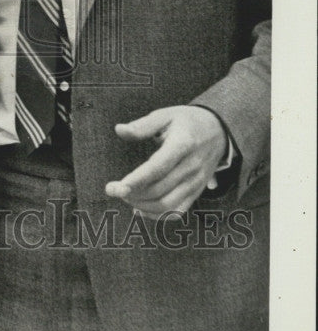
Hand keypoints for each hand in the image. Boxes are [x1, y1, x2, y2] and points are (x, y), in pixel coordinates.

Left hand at [104, 106, 227, 218]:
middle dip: (132, 194)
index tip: (116, 187)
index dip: (136, 180)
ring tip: (125, 196)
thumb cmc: (187, 121)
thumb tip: (119, 130)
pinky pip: (177, 211)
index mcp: (183, 144)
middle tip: (112, 189)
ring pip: (167, 204)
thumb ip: (142, 125)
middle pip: (160, 189)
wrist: (219, 131)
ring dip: (142, 205)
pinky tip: (139, 209)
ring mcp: (196, 182)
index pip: (158, 167)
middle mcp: (191, 167)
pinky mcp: (197, 192)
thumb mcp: (165, 115)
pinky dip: (156, 215)